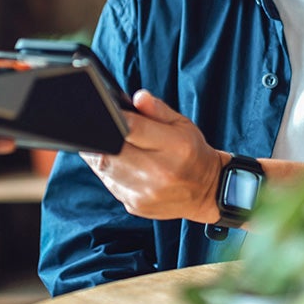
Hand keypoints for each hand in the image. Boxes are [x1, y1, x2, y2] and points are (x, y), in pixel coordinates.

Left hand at [81, 90, 225, 222]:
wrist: (207, 191)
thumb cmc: (193, 153)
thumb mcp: (183, 125)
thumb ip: (158, 110)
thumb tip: (138, 97)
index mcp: (175, 148)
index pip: (132, 128)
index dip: (114, 118)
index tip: (105, 111)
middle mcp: (159, 173)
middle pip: (112, 152)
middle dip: (99, 138)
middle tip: (95, 127)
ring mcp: (145, 193)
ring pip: (105, 169)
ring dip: (100, 154)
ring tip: (104, 143)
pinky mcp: (135, 205)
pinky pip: (110, 184)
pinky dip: (108, 171)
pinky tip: (117, 163)